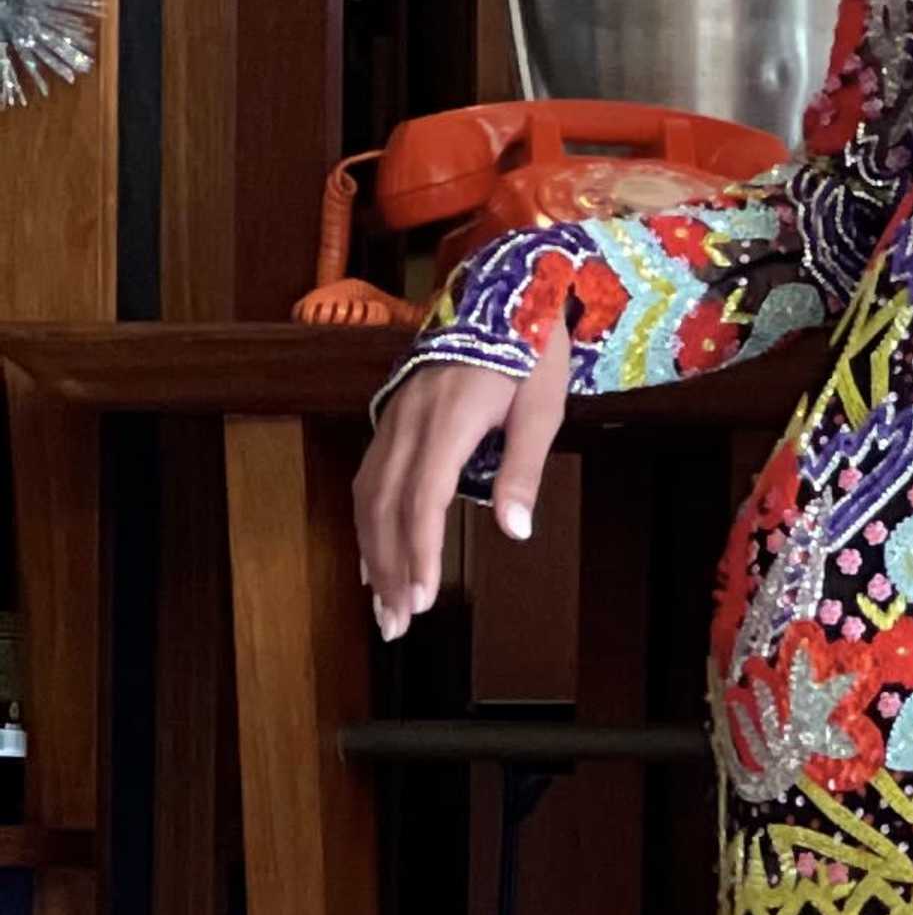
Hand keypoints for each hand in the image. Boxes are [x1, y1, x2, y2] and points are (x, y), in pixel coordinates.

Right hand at [352, 336, 573, 639]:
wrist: (502, 290)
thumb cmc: (529, 350)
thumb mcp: (543, 404)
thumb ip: (524, 466)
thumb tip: (515, 530)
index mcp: (450, 417)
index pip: (424, 497)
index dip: (420, 550)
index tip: (423, 597)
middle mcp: (410, 420)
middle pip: (387, 505)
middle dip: (390, 568)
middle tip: (397, 624)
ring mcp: (394, 417)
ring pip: (369, 495)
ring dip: (373, 553)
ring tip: (384, 605)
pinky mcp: (391, 418)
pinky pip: (368, 477)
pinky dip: (366, 522)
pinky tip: (372, 558)